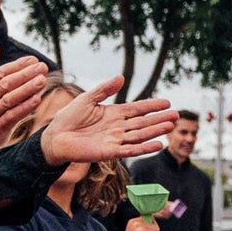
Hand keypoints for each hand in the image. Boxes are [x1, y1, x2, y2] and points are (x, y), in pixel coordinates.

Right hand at [0, 43, 48, 156]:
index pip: (0, 73)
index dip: (17, 66)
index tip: (33, 60)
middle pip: (6, 84)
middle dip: (25, 75)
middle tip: (42, 67)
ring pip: (9, 99)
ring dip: (27, 89)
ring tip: (42, 80)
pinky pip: (11, 117)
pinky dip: (24, 108)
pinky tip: (37, 100)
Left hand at [39, 76, 176, 166]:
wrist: (55, 137)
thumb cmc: (68, 117)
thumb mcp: (87, 98)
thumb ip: (104, 89)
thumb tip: (122, 77)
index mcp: (114, 113)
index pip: (137, 108)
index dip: (152, 106)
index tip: (167, 102)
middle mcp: (118, 127)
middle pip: (143, 122)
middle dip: (159, 119)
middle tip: (176, 115)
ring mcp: (115, 140)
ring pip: (140, 135)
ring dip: (155, 132)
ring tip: (170, 126)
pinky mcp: (110, 152)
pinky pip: (130, 150)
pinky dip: (144, 148)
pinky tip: (157, 144)